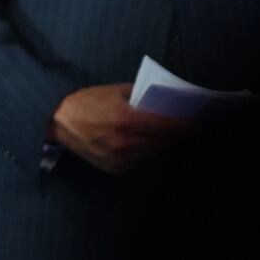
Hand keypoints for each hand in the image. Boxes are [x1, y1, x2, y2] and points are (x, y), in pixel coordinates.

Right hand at [48, 83, 193, 173]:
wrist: (57, 120)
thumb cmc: (86, 101)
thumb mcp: (115, 91)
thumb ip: (142, 97)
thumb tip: (166, 102)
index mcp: (127, 119)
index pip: (170, 127)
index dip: (189, 127)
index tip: (202, 124)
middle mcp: (125, 142)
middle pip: (166, 144)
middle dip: (179, 136)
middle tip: (191, 129)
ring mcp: (119, 158)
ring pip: (155, 154)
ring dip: (164, 145)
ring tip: (170, 136)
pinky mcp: (114, 168)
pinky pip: (140, 161)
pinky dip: (147, 152)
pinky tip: (146, 143)